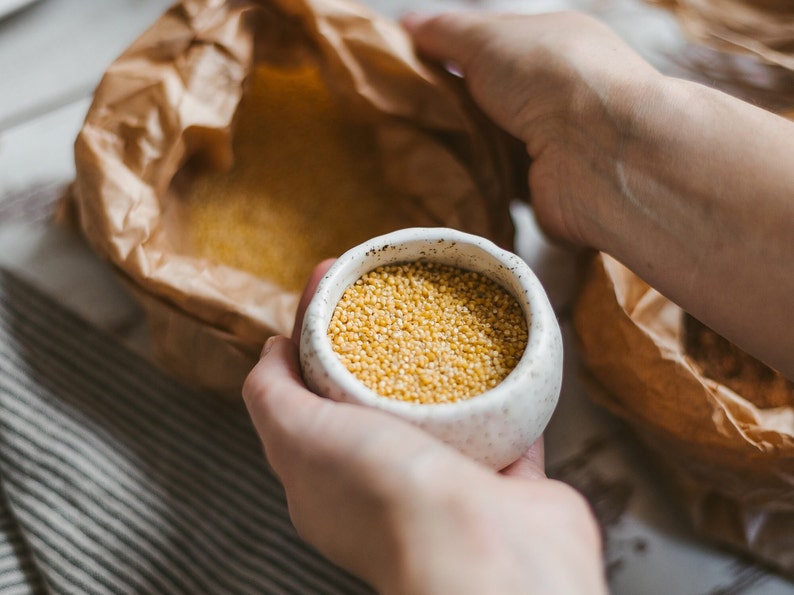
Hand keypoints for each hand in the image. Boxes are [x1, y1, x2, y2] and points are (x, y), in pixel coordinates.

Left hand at [243, 262, 606, 594]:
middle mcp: (385, 480)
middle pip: (373, 389)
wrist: (486, 553)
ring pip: (440, 407)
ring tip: (440, 307)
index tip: (330, 279)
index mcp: (328, 476)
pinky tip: (500, 350)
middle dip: (375, 334)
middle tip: (385, 283)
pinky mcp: (506, 480)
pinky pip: (504, 423)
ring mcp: (448, 482)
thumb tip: (269, 349)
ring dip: (439, 361)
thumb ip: (270, 394)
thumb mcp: (298, 436)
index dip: (313, 329)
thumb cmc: (386, 498)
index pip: (309, 387)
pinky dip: (502, 390)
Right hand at [403, 10, 660, 248]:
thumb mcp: (488, 37)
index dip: (448, 57)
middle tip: (400, 117)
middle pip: (489, 101)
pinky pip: (499, 187)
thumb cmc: (549, 77)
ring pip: (492, 147)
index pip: (490, 49)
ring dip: (461, 151)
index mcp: (550, 47)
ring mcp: (552, 144)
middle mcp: (556, 94)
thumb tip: (407, 23)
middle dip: (450, 110)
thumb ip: (446, 31)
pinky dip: (476, 185)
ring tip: (411, 153)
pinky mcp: (543, 191)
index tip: (404, 70)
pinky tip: (443, 183)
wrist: (598, 152)